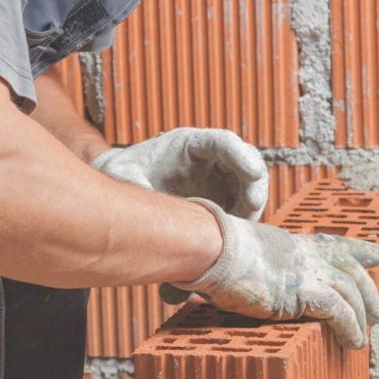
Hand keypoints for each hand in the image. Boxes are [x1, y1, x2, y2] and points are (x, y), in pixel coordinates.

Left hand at [91, 128, 268, 219]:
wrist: (125, 182)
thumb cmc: (125, 171)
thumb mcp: (124, 175)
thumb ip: (134, 183)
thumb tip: (143, 204)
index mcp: (189, 143)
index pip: (223, 143)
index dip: (241, 156)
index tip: (253, 173)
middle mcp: (210, 158)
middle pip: (246, 162)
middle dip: (254, 183)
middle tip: (253, 205)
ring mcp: (219, 177)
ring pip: (250, 185)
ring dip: (253, 204)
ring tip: (243, 225)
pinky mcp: (223, 198)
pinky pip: (243, 206)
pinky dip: (244, 219)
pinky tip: (234, 235)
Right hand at [177, 199, 378, 348]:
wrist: (210, 247)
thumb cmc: (207, 254)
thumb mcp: (229, 258)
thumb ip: (234, 270)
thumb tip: (193, 289)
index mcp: (290, 244)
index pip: (332, 244)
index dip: (357, 250)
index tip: (377, 255)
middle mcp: (304, 255)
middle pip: (350, 270)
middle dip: (368, 292)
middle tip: (377, 314)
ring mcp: (305, 271)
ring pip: (350, 292)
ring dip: (361, 318)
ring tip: (363, 340)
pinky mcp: (302, 291)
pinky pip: (338, 311)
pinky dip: (350, 328)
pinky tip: (353, 343)